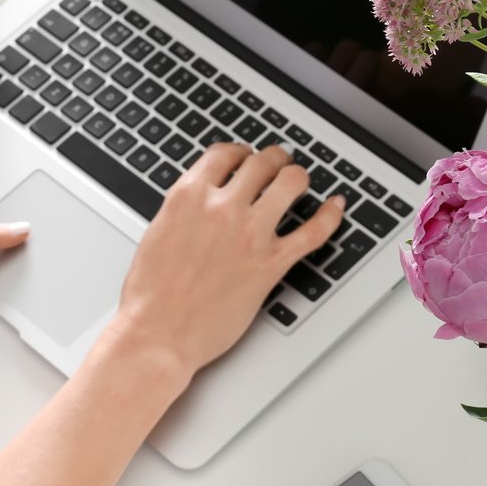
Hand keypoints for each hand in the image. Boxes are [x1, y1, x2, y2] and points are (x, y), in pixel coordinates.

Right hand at [105, 144, 343, 378]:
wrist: (157, 333)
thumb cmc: (150, 295)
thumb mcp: (157, 234)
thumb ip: (183, 211)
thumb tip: (200, 203)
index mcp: (188, 197)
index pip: (224, 153)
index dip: (241, 152)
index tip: (246, 157)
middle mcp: (221, 207)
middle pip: (261, 162)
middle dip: (273, 159)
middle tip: (278, 164)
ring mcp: (249, 233)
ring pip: (290, 183)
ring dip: (298, 177)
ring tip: (299, 181)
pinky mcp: (271, 264)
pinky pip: (313, 231)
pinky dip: (330, 216)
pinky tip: (336, 207)